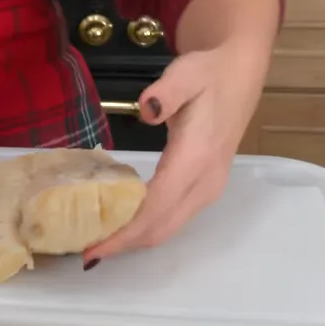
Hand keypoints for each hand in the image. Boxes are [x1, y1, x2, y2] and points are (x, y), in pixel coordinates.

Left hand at [83, 42, 264, 265]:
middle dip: (124, 245)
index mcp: (197, 158)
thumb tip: (148, 110)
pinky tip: (122, 225)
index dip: (124, 232)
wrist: (238, 74)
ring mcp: (208, 188)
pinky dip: (146, 228)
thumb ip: (166, 92)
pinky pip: (173, 218)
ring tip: (99, 243)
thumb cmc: (209, 74)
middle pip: (161, 227)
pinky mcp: (205, 188)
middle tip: (86, 252)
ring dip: (135, 240)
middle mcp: (205, 182)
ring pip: (168, 228)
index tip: (94, 248)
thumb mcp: (186, 73)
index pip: (157, 207)